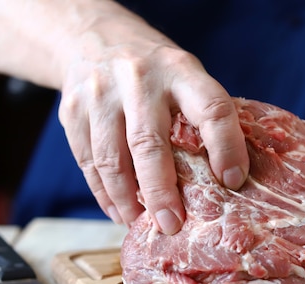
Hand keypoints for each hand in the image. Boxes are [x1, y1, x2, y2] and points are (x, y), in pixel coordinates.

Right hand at [58, 5, 248, 233]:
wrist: (94, 38)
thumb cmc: (156, 71)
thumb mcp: (186, 77)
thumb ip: (202, 116)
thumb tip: (225, 179)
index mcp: (180, 71)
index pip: (211, 109)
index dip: (226, 147)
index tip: (232, 181)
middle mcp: (138, 80)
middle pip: (149, 143)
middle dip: (161, 191)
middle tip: (173, 224)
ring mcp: (100, 94)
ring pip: (110, 159)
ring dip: (128, 200)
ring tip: (142, 222)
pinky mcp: (72, 110)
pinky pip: (87, 161)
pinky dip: (104, 193)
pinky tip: (119, 211)